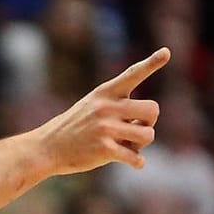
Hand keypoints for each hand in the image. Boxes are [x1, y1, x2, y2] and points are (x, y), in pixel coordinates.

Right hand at [34, 48, 168, 174]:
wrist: (47, 147)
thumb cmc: (75, 128)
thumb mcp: (91, 106)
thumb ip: (119, 107)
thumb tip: (147, 126)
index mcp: (104, 93)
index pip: (132, 74)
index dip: (151, 63)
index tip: (166, 51)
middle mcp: (106, 107)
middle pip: (153, 110)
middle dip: (149, 122)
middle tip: (133, 129)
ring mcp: (105, 127)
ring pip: (148, 135)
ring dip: (141, 143)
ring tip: (125, 144)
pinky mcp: (104, 149)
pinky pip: (136, 157)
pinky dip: (136, 162)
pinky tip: (130, 161)